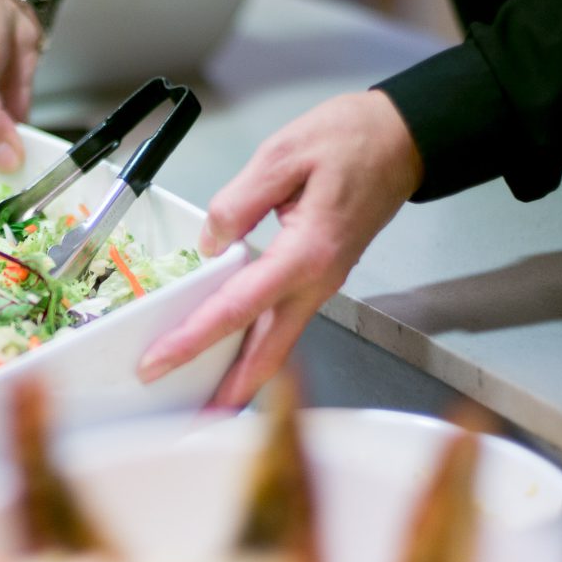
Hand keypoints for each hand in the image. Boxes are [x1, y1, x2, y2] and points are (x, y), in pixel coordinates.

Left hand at [137, 90, 423, 406]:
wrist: (402, 139)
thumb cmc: (351, 140)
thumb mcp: (284, 154)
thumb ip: (238, 200)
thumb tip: (210, 243)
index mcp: (306, 253)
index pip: (238, 308)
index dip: (194, 339)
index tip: (159, 362)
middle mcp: (317, 281)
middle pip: (267, 351)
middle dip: (226, 391)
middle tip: (188, 422)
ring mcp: (321, 284)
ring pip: (278, 345)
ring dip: (243, 378)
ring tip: (205, 405)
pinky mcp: (319, 278)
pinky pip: (283, 325)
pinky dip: (256, 350)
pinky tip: (231, 358)